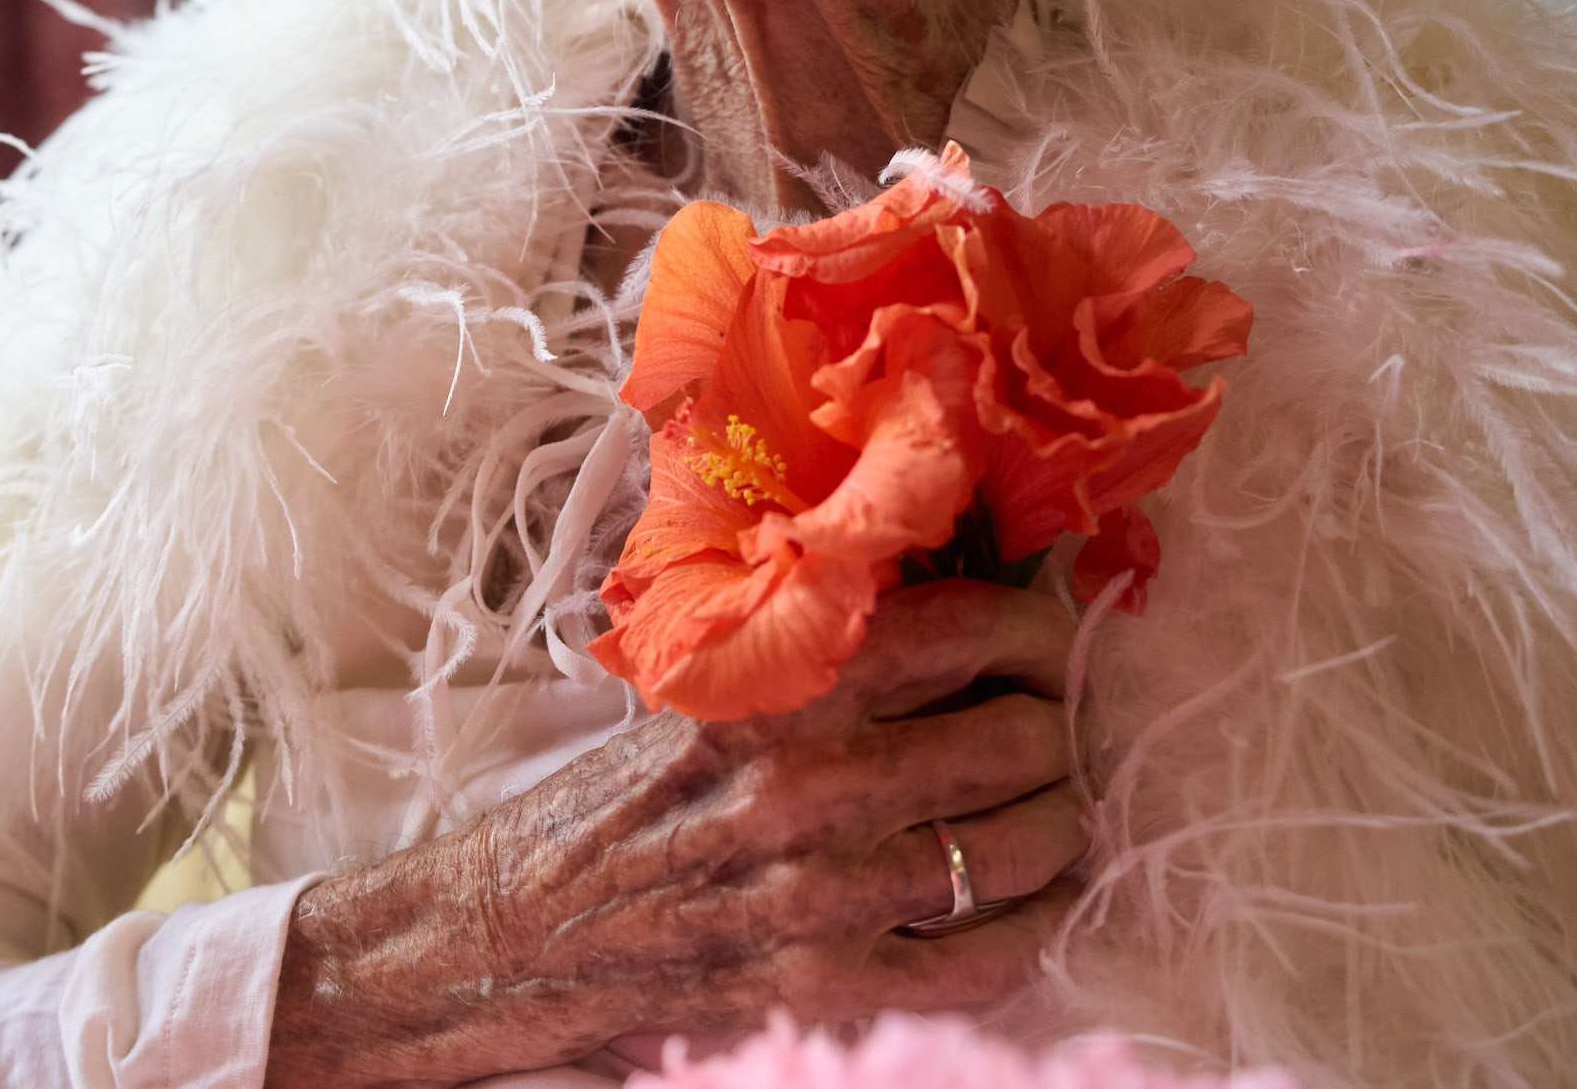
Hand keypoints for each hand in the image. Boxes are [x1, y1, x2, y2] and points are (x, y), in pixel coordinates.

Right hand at [264, 579, 1086, 1088]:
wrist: (520, 928)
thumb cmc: (619, 799)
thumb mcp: (698, 686)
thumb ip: (807, 644)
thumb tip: (945, 593)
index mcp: (773, 685)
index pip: (963, 628)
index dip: (1038, 634)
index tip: (1048, 647)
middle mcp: (807, 781)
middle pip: (1016, 738)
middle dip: (1054, 732)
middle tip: (1046, 733)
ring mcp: (822, 891)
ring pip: (1019, 848)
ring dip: (1056, 829)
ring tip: (1047, 816)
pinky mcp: (826, 984)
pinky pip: (985, 957)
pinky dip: (1030, 928)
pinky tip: (1028, 905)